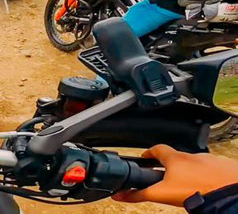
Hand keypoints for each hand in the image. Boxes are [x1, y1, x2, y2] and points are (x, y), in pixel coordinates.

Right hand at [113, 145, 237, 205]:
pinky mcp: (226, 167)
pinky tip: (208, 185)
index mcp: (176, 159)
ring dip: (192, 171)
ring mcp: (211, 160)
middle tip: (168, 178)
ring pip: (197, 163)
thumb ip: (140, 194)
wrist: (227, 196)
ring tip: (191, 186)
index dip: (149, 153)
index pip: (157, 149)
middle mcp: (193, 155)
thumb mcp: (163, 194)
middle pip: (178, 158)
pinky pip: (215, 168)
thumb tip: (120, 195)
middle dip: (172, 167)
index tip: (145, 158)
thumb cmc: (197, 192)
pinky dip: (210, 175)